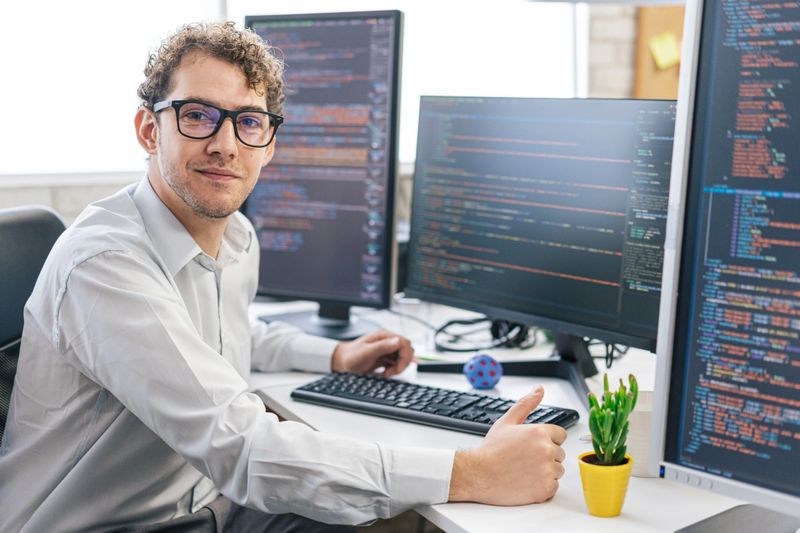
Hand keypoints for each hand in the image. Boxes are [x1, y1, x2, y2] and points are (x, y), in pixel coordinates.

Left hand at [331, 329, 413, 377]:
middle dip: (403, 363)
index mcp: (384, 336)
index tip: (398, 367)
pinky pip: (397, 364)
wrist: (341, 363)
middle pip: (406, 350)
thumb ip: (383, 346)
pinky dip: (394, 370)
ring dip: (398, 367)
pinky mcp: (385, 358)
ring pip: (403, 358)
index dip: (405, 356)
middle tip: (392, 372)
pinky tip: (385, 373)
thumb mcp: (366, 352)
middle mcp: (387, 342)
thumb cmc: (350, 356)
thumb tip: (398, 341)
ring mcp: (386, 350)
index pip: (404, 343)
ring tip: (387, 373)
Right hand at [448, 386, 566, 504]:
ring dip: (546, 471)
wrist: (479, 475)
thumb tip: (539, 390)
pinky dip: (543, 487)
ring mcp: (547, 471)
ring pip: (558, 470)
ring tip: (524, 470)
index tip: (533, 446)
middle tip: (524, 459)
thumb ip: (526, 404)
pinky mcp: (545, 489)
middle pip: (559, 453)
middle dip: (546, 456)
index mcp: (540, 432)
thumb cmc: (491, 450)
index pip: (560, 435)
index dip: (547, 440)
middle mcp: (547, 450)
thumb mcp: (507, 422)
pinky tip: (526, 482)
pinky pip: (554, 487)